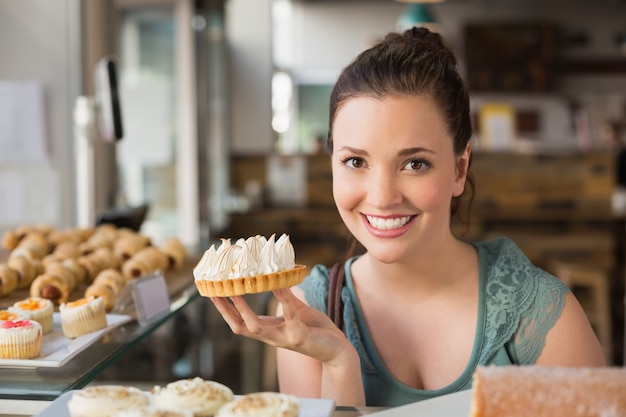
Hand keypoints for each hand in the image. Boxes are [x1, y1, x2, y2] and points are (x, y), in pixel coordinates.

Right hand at [210, 288, 349, 364]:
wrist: (339, 351)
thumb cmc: (317, 330)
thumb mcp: (297, 312)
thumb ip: (285, 298)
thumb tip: (276, 276)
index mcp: (268, 331)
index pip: (239, 323)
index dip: (224, 309)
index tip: (211, 291)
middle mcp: (272, 338)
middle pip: (240, 327)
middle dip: (225, 310)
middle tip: (214, 290)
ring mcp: (284, 338)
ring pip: (256, 328)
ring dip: (243, 309)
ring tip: (236, 289)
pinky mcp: (300, 336)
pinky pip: (289, 316)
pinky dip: (283, 299)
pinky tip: (278, 284)